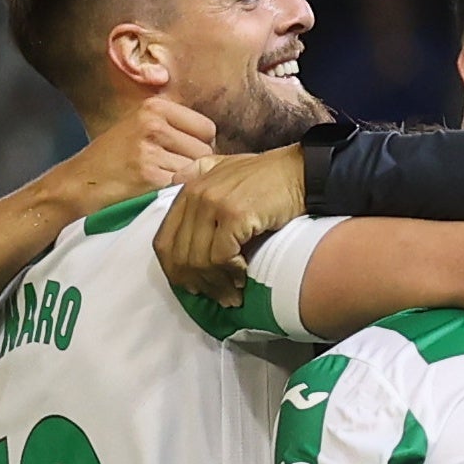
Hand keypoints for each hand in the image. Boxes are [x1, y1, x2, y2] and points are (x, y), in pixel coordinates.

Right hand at [64, 96, 218, 213]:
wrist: (77, 183)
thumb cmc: (112, 160)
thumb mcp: (138, 128)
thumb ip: (173, 127)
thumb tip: (214, 143)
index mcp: (154, 107)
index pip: (206, 128)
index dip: (201, 146)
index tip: (184, 156)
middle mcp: (153, 124)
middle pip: (205, 150)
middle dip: (196, 166)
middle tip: (172, 174)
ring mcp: (151, 150)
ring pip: (197, 170)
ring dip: (187, 182)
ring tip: (162, 183)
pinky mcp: (150, 176)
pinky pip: (183, 187)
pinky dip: (176, 194)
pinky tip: (158, 194)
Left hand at [156, 145, 308, 303]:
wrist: (300, 172)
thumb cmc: (267, 175)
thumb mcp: (224, 166)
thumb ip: (197, 172)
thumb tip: (175, 182)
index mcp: (189, 189)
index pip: (164, 240)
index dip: (175, 270)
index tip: (193, 286)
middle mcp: (196, 195)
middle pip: (181, 255)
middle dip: (198, 283)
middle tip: (217, 297)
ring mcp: (213, 205)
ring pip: (199, 259)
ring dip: (217, 283)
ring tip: (233, 295)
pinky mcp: (234, 215)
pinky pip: (221, 256)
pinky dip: (231, 272)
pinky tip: (243, 277)